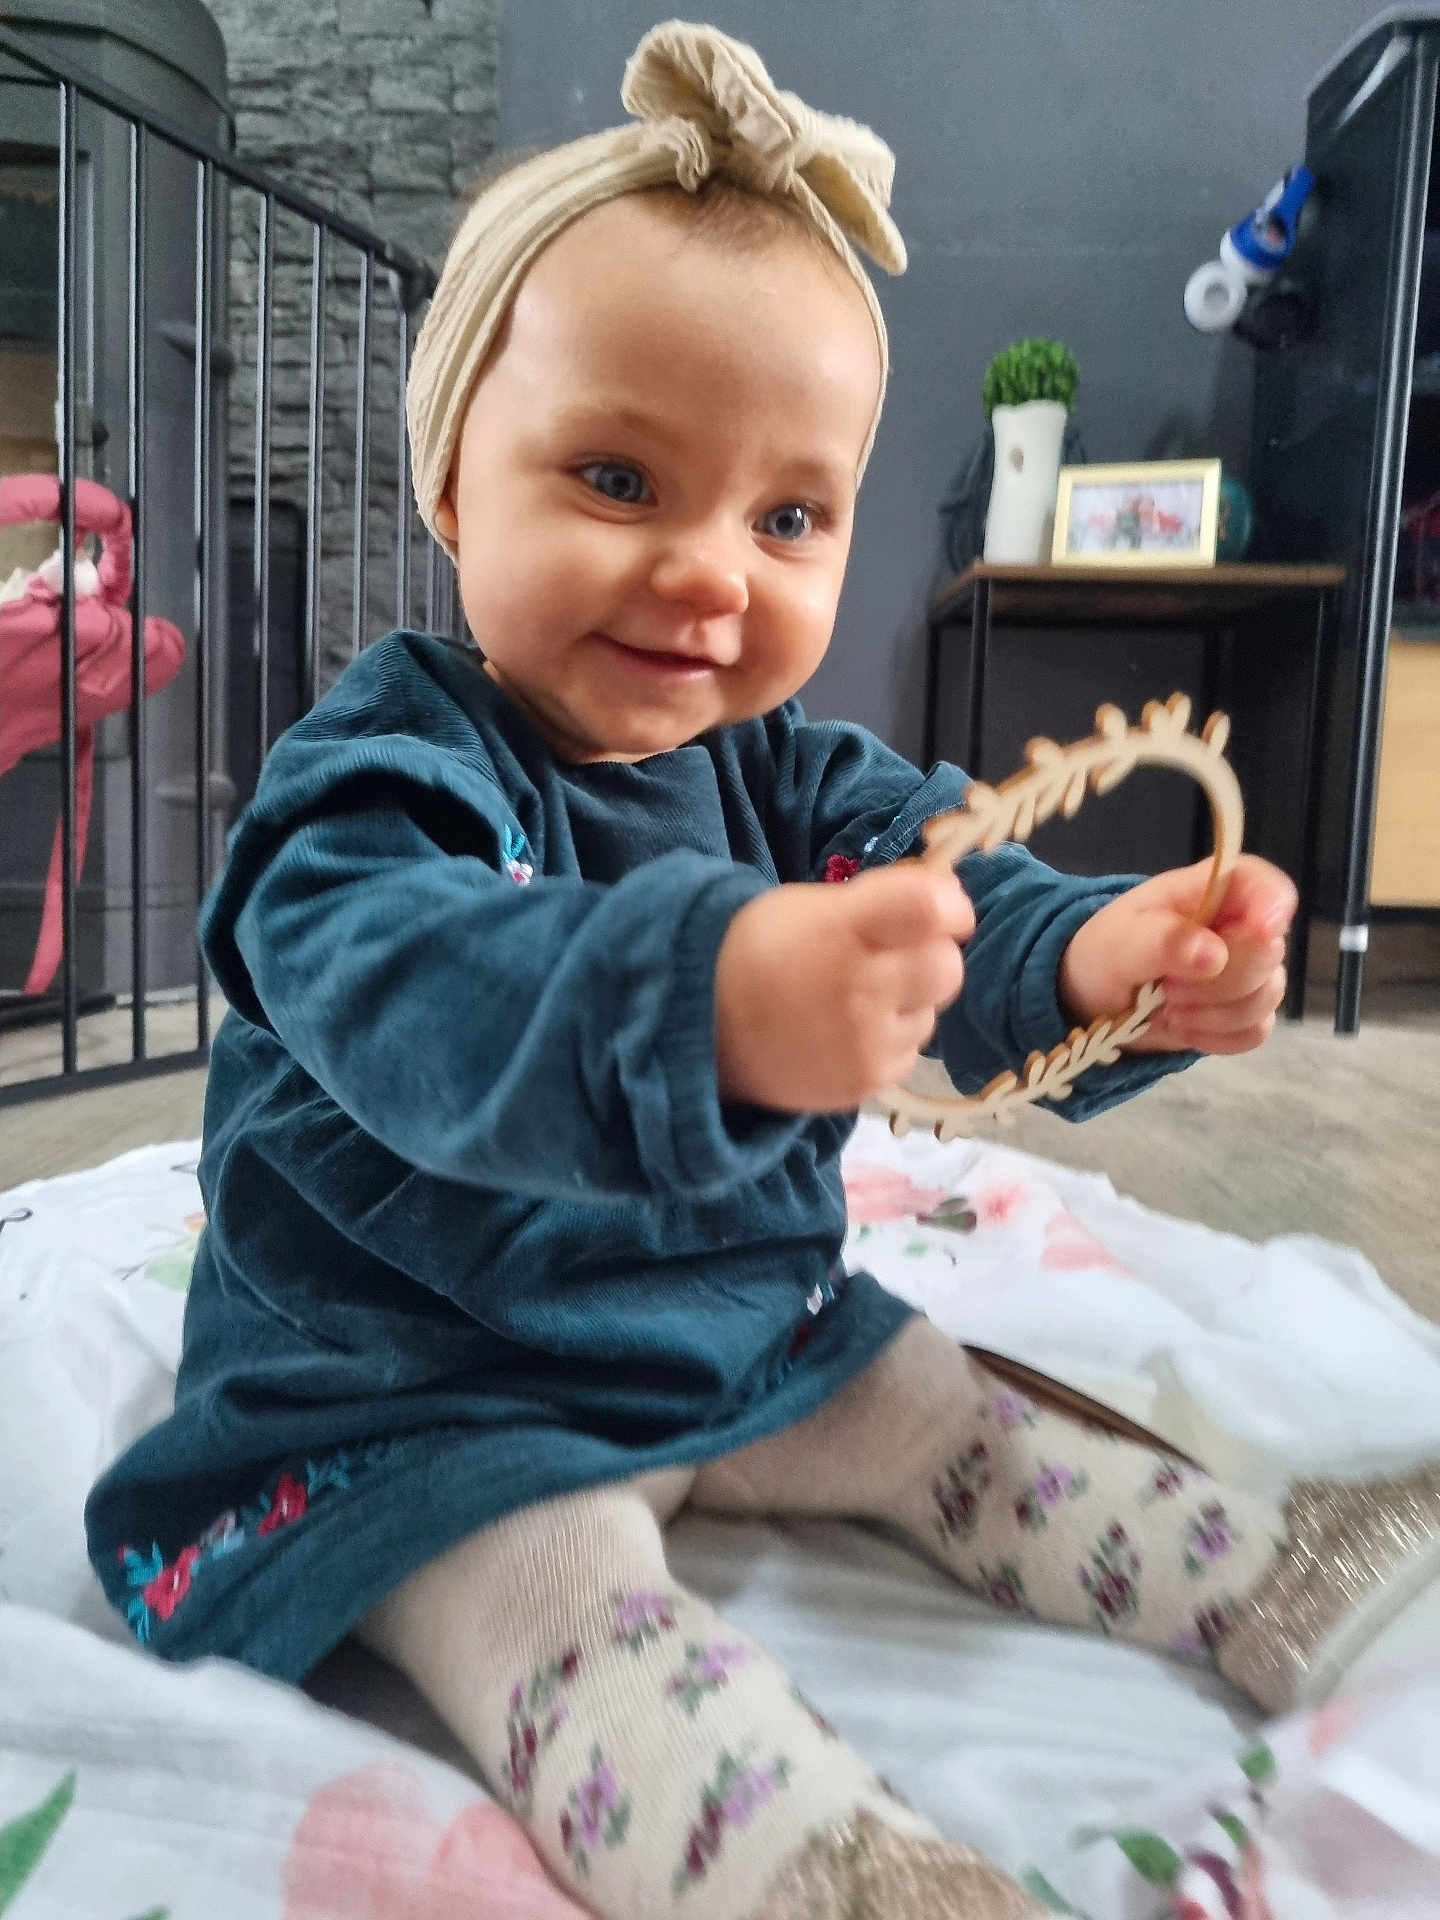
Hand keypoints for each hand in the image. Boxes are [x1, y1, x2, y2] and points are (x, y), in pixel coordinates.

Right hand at [714, 863, 974, 1110]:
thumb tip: (949, 892)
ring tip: (859, 997)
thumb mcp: (811, 906)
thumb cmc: (761, 951)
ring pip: (931, 1012)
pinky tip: (850, 1030)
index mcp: (841, 930)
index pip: (929, 909)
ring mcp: (865, 1043)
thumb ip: (880, 899)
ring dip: (909, 1000)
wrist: (704, 1030)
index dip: (949, 906)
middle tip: (895, 955)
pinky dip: (890, 1037)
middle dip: (930, 956)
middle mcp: (859, 989)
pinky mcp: (866, 1082)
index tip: (941, 910)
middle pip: (946, 967)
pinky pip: (909, 1051)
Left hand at [1057, 854, 1297, 1055]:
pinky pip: (1256, 1030)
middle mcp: (1240, 926)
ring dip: (1212, 1013)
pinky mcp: (1246, 1011)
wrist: (1095, 1001)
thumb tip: (1214, 954)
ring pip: (1266, 996)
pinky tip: (1183, 1027)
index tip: (1260, 931)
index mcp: (1212, 890)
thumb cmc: (1106, 954)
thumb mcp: (1117, 943)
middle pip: (1268, 952)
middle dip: (1218, 981)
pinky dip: (1217, 1037)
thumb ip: (1160, 941)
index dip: (1273, 905)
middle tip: (1167, 986)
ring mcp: (1249, 970)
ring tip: (1166, 1005)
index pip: (1265, 884)